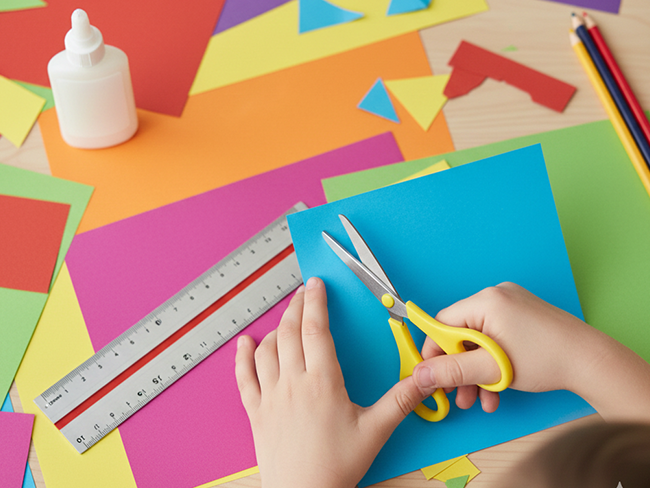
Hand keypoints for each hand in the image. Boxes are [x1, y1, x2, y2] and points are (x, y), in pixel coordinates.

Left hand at [235, 277, 433, 487]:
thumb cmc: (337, 465)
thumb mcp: (375, 431)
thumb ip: (400, 400)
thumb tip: (425, 379)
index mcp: (322, 382)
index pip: (316, 330)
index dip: (316, 302)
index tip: (316, 284)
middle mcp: (293, 383)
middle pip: (290, 332)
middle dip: (297, 306)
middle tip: (304, 292)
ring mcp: (270, 396)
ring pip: (267, 349)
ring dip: (275, 327)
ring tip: (286, 316)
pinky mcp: (256, 412)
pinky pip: (244, 378)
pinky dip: (242, 357)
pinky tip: (244, 343)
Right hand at [412, 282, 649, 422]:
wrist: (591, 361)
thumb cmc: (546, 360)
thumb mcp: (491, 369)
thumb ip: (452, 371)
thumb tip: (420, 375)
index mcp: (486, 301)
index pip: (443, 322)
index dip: (436, 352)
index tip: (436, 376)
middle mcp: (496, 295)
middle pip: (461, 333)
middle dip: (460, 368)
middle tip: (460, 395)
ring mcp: (511, 304)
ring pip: (478, 339)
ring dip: (476, 371)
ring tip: (481, 398)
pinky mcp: (522, 315)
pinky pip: (495, 337)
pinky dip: (492, 361)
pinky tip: (496, 387)